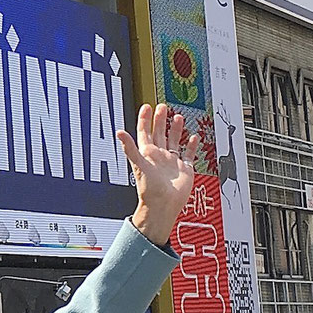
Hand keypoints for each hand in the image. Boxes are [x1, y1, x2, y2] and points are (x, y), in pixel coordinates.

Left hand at [118, 103, 194, 246]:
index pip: (144, 132)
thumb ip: (130, 148)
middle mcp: (159, 156)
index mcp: (147, 154)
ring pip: (174, 141)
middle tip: (162, 106)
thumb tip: (119, 133)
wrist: (163, 206)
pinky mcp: (184, 170)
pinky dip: (191, 146)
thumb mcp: (139, 165)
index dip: (145, 119)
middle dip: (160, 119)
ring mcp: (172, 162)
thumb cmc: (149, 189)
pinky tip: (193, 138)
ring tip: (178, 117)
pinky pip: (188, 155)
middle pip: (159, 133)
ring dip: (175, 129)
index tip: (146, 106)